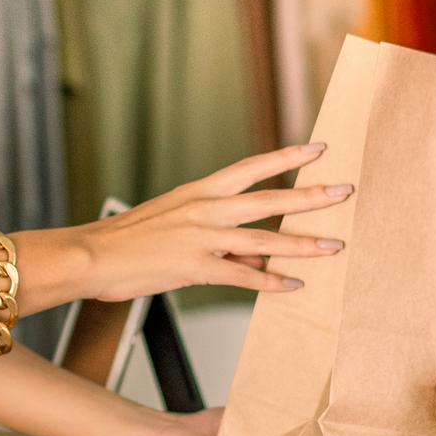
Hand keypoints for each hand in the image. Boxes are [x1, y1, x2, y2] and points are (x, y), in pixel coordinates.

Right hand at [83, 142, 352, 301]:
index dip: (286, 158)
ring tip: (334, 247)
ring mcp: (202, 237)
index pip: (252, 167)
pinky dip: (270, 282)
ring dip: (302, 244)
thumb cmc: (127, 240)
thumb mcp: (173, 222)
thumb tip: (254, 252)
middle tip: (344, 191)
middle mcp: (205, 208)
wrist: (90, 254)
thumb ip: (215, 232)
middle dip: (311, 196)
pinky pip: (242, 276)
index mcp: (199, 191)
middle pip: (270, 198)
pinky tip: (292, 287)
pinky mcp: (195, 267)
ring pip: (264, 238)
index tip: (317, 148)